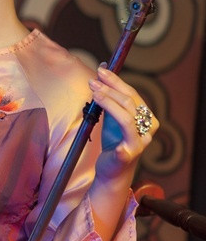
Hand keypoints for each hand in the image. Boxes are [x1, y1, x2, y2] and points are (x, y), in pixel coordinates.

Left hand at [89, 65, 158, 182]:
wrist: (113, 170)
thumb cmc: (113, 140)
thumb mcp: (112, 117)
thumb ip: (109, 98)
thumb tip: (102, 70)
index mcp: (147, 117)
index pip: (132, 94)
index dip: (116, 81)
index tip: (101, 70)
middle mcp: (147, 129)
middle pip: (129, 103)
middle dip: (110, 89)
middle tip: (92, 81)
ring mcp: (139, 144)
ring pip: (126, 120)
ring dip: (109, 104)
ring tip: (94, 94)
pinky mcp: (128, 158)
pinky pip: (125, 152)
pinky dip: (121, 150)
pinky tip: (116, 149)